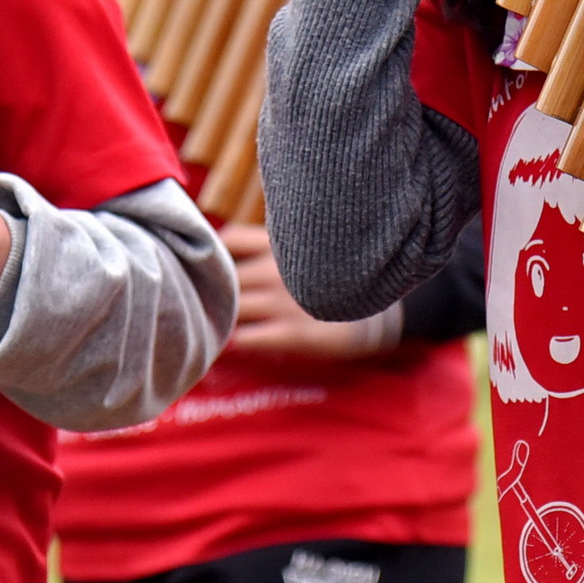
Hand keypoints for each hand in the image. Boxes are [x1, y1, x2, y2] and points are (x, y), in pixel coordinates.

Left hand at [222, 222, 390, 360]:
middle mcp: (279, 270)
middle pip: (228, 277)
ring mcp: (284, 303)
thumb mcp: (311, 250)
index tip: (210, 266)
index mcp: (284, 246)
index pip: (233, 239)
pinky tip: (233, 343)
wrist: (376, 318)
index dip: (216, 252)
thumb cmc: (334, 284)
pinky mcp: (292, 334)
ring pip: (233, 308)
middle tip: (207, 301)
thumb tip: (229, 243)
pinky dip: (233, 342)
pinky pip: (246, 338)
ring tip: (216, 324)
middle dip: (216, 289)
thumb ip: (276, 244)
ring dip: (222, 317)